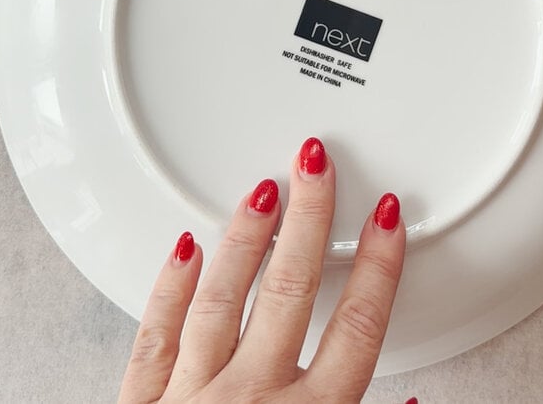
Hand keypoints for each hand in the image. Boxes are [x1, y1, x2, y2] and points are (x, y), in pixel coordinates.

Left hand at [118, 138, 409, 403]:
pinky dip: (172, 287)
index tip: (385, 216)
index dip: (379, 265)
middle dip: (310, 216)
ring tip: (262, 189)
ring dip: (247, 237)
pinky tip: (187, 248)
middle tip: (315, 162)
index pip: (358, 326)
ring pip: (224, 297)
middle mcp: (251, 397)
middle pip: (292, 288)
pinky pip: (157, 334)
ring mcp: (193, 395)